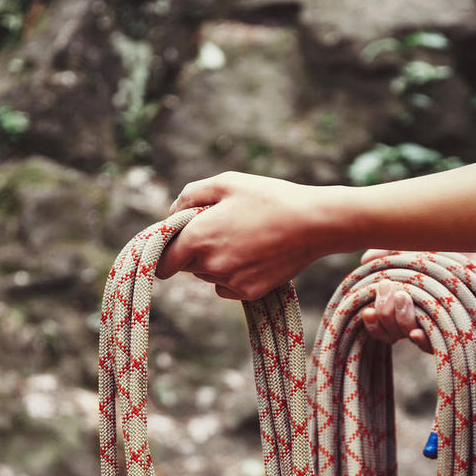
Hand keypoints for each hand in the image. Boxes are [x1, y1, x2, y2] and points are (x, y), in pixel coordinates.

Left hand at [158, 172, 350, 300]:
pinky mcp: (249, 293)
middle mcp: (210, 265)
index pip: (162, 261)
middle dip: (195, 250)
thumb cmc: (269, 198)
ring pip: (209, 275)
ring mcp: (230, 282)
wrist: (314, 224)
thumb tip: (172, 212)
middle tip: (221, 228)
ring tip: (244, 238)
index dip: (166, 250)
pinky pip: (228, 287)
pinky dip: (234, 275)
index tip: (175, 242)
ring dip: (215, 262)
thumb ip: (190, 195)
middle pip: (186, 266)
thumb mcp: (226, 183)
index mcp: (198, 237)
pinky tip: (255, 255)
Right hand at [359, 250, 475, 353]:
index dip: (371, 320)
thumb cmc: (454, 245)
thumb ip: (389, 251)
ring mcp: (439, 323)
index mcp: (406, 301)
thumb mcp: (415, 245)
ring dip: (400, 320)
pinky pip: (435, 343)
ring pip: (408, 335)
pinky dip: (422, 339)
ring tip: (403, 297)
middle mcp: (420, 315)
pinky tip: (414, 332)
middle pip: (389, 330)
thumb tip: (364, 261)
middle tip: (390, 289)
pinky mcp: (458, 329)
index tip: (367, 307)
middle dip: (384, 314)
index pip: (380, 321)